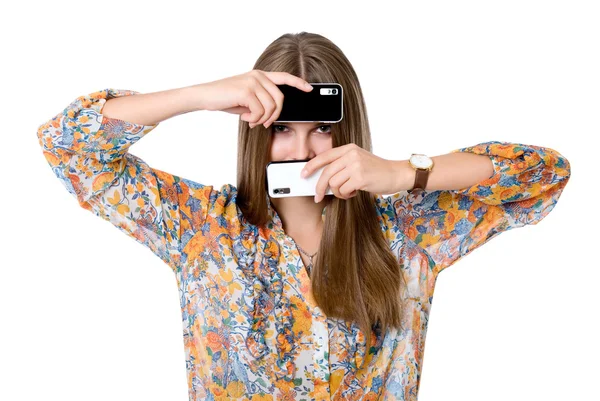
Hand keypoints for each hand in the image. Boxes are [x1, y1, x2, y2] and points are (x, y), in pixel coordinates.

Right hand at [197, 70, 312, 127]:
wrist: (204, 96)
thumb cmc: (224, 98)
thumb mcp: (245, 98)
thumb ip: (260, 102)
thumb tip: (271, 115)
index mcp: (259, 75)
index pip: (284, 77)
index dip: (298, 83)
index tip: (309, 88)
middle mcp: (258, 76)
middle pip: (280, 99)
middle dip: (274, 115)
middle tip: (262, 123)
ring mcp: (253, 82)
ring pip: (270, 107)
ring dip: (262, 119)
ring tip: (250, 120)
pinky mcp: (246, 91)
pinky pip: (260, 111)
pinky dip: (253, 119)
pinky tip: (244, 118)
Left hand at [301, 143, 399, 202]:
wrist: (396, 174)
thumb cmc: (376, 171)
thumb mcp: (358, 161)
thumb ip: (342, 165)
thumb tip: (322, 178)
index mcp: (349, 148)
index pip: (324, 156)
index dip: (311, 166)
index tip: (303, 174)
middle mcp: (351, 154)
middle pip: (326, 172)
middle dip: (319, 187)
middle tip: (317, 197)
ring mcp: (356, 165)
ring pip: (334, 183)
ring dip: (338, 193)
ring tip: (348, 192)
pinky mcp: (360, 177)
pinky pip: (343, 190)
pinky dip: (346, 195)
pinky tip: (354, 192)